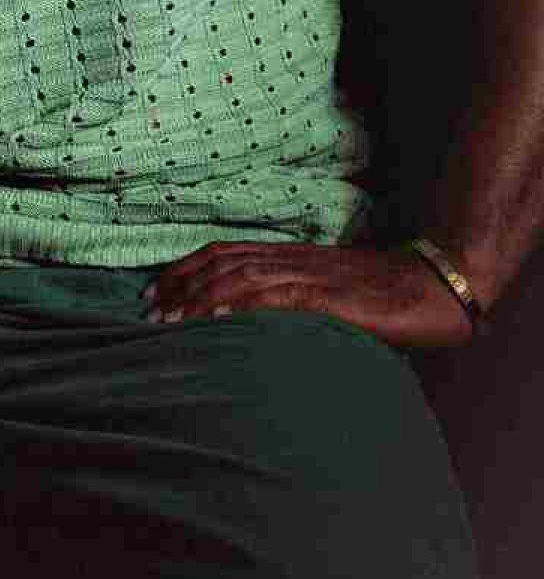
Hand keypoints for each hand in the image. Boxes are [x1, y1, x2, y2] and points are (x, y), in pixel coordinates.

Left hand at [142, 240, 473, 349]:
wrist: (432, 285)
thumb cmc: (384, 295)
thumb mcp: (329, 293)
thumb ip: (294, 301)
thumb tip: (257, 324)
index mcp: (289, 256)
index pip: (223, 254)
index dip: (183, 270)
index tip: (152, 293)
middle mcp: (290, 259)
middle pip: (220, 262)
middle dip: (178, 286)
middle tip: (146, 312)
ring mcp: (307, 274)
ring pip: (238, 277)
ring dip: (198, 298)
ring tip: (168, 321)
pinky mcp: (327, 296)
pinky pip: (275, 296)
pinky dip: (240, 305)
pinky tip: (216, 318)